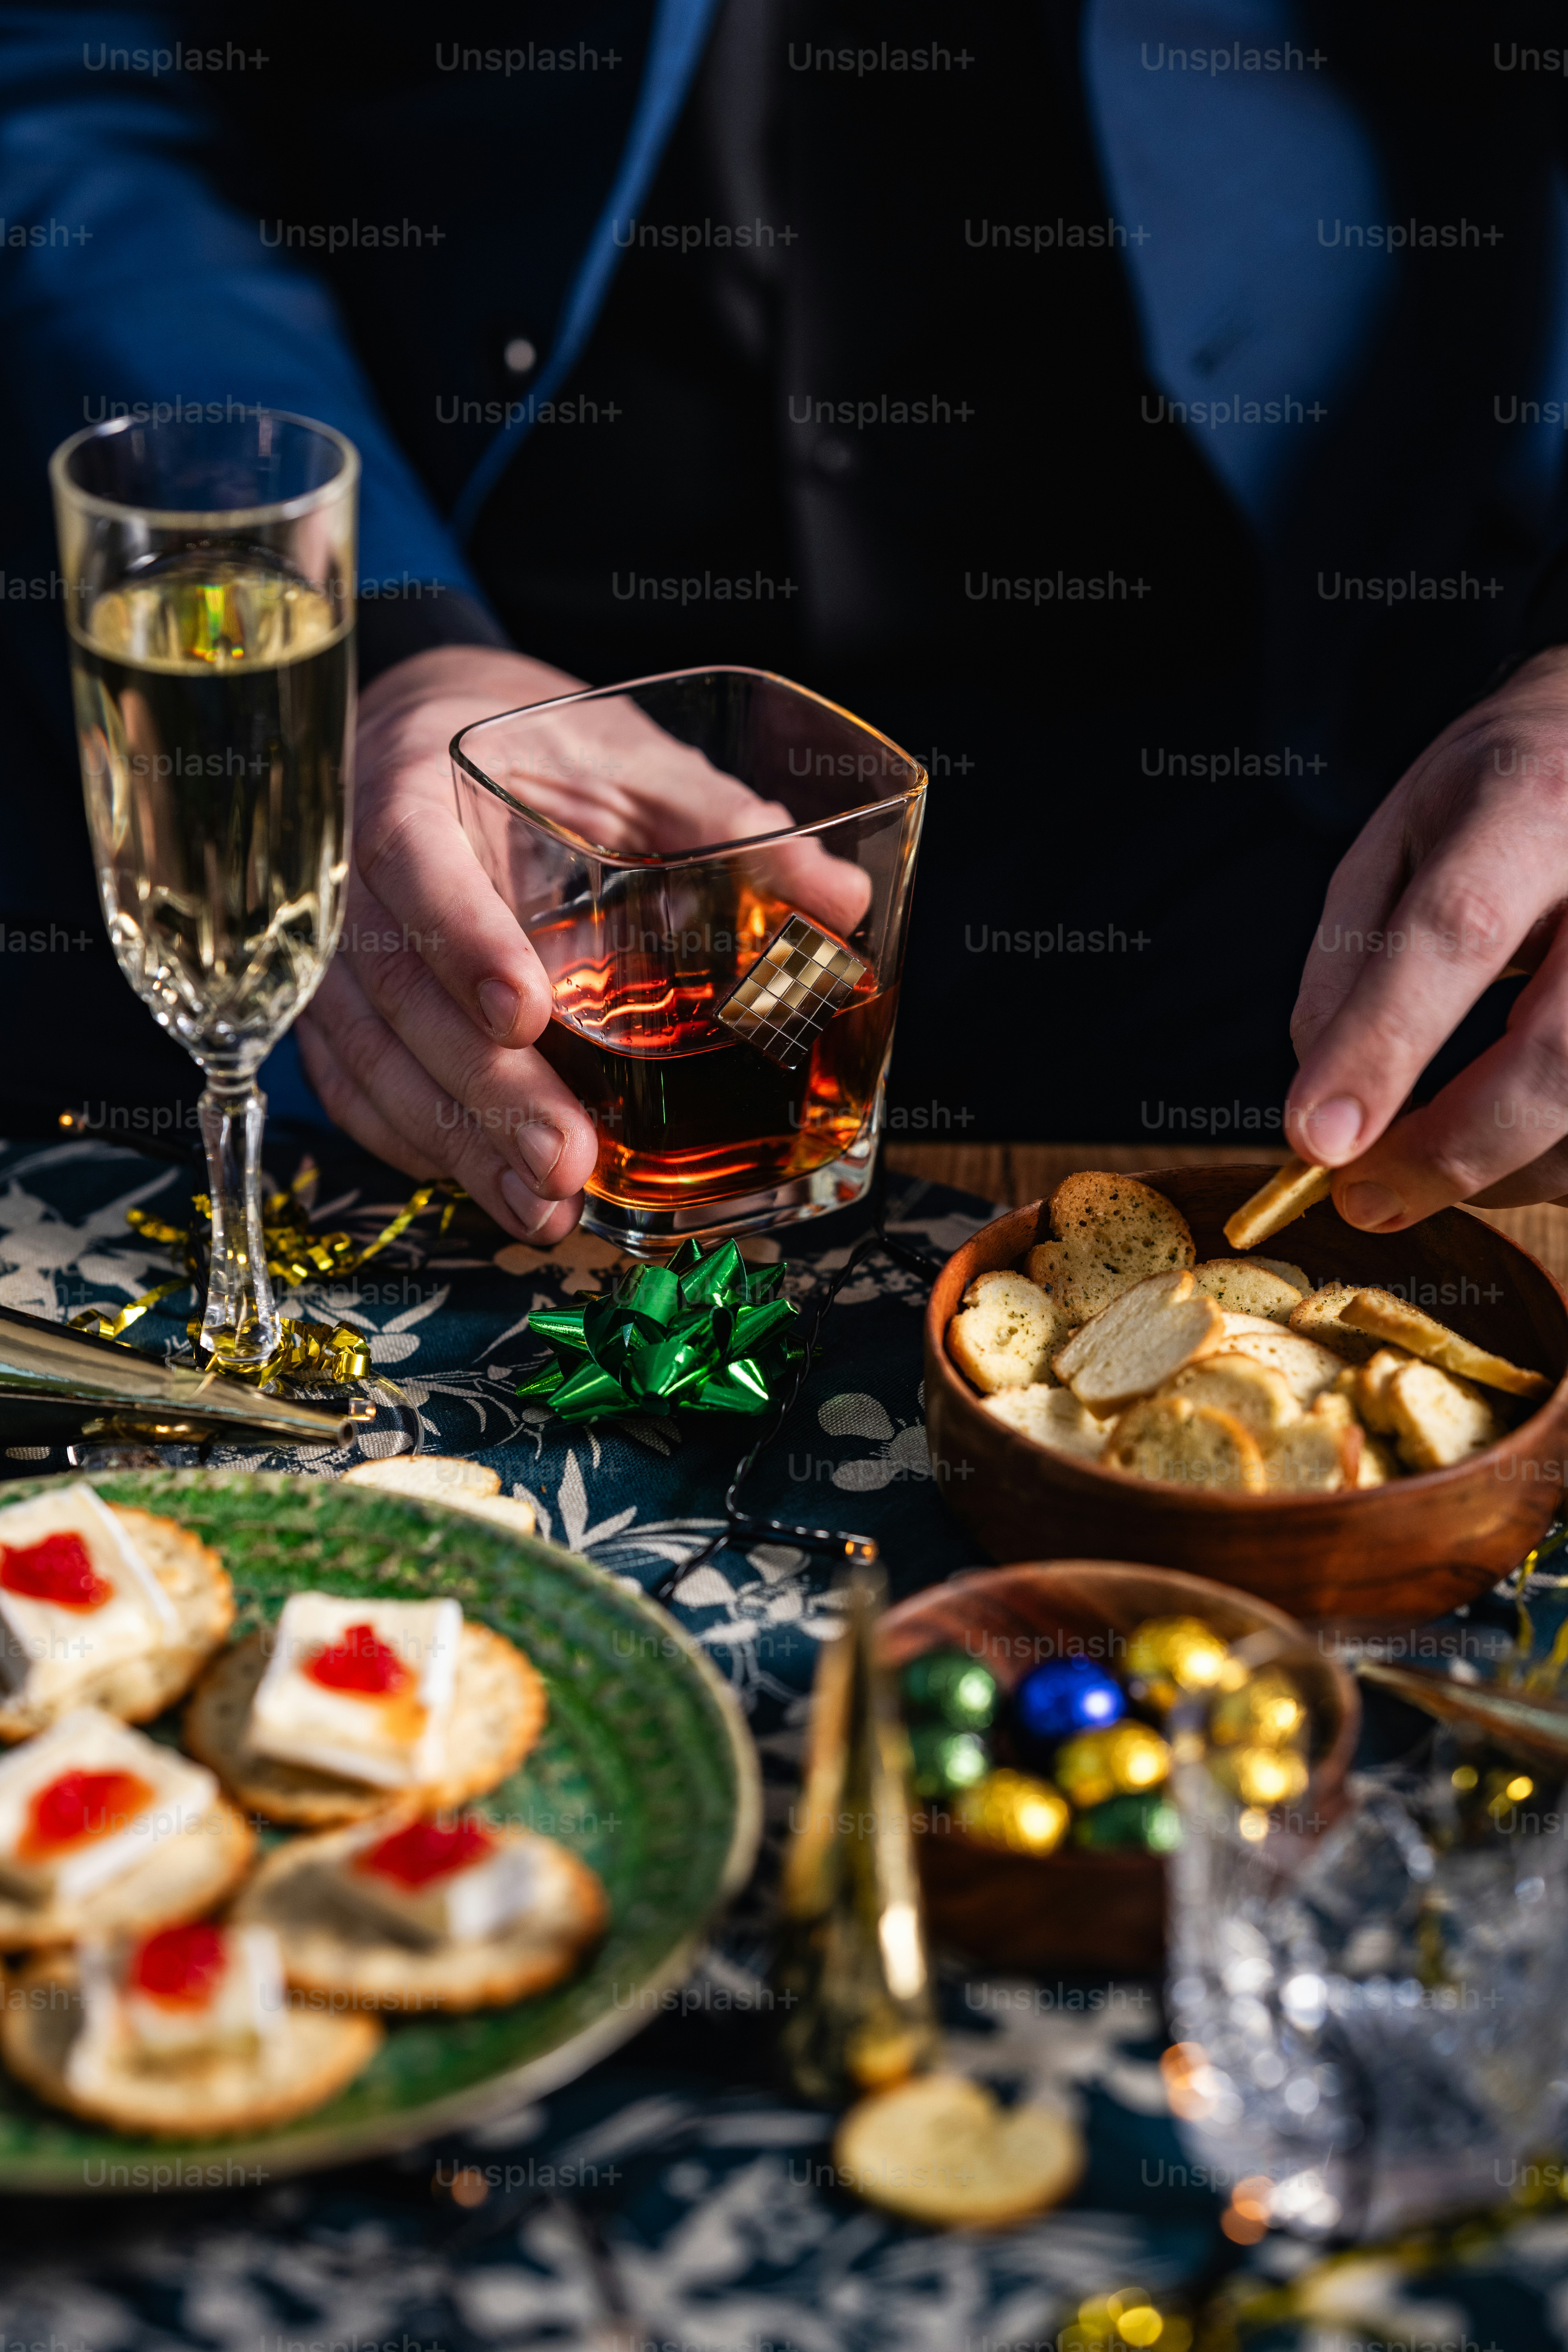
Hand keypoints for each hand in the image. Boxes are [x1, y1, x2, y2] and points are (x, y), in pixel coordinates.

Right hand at [298, 645, 871, 1242]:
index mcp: (412, 788)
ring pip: (375, 1060)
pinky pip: (361, 1093)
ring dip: (461, 1144)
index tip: (525, 1013)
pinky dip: (425, 1148)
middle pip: (401, 992)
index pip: (417, 866)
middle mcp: (350, 878)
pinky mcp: (339, 1014)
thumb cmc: (542, 753)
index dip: (463, 941)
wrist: (444, 744)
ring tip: (547, 1206)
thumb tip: (836, 893)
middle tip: (567, 1160)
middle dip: (487, 1088)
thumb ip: (719, 821)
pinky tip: (498, 1190)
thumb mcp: (629, 760)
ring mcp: (332, 955)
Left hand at [1285, 644, 1567, 1226]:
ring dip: (1507, 1169)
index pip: (1459, 930)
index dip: (1386, 1044)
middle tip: (1366, 1197)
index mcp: (1530, 804)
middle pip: (1557, 1051)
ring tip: (1433, 1160)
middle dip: (1454, 1148)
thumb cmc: (1503, 790)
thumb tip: (1324, 1098)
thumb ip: (1349, 961)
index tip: (1317, 1138)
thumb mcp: (1401, 836)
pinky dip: (1555, 1158)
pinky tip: (1512, 1140)